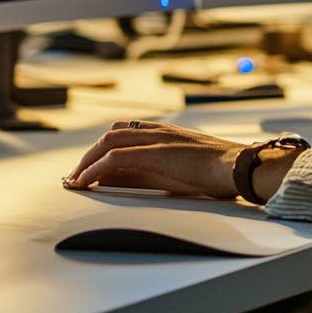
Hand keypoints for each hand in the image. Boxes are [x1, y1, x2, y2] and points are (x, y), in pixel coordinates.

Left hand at [65, 120, 245, 198]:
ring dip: (87, 160)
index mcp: (167, 132)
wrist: (236, 167)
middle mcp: (160, 130)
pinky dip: (95, 169)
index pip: (126, 130)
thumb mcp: (181, 168)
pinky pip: (115, 157)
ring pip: (110, 141)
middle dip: (89, 154)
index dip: (104, 147)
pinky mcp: (155, 152)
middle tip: (75, 177)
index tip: (90, 168)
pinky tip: (85, 182)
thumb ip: (156, 169)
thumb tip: (125, 182)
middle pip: (113, 133)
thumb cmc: (215, 173)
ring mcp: (158, 139)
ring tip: (74, 181)